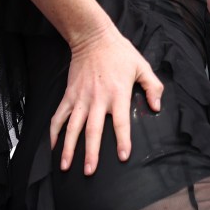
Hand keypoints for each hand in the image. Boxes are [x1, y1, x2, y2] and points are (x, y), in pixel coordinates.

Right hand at [49, 28, 164, 174]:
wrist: (93, 37)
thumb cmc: (120, 53)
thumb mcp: (142, 66)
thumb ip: (153, 87)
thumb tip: (156, 107)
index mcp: (118, 94)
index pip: (121, 122)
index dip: (123, 140)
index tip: (123, 157)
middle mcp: (97, 100)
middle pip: (93, 131)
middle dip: (91, 153)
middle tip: (90, 172)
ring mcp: (80, 98)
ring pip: (72, 128)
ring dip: (68, 148)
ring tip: (64, 166)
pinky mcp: (69, 95)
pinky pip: (59, 116)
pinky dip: (54, 132)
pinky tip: (53, 146)